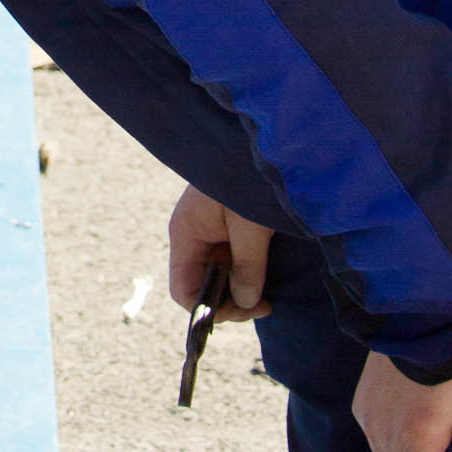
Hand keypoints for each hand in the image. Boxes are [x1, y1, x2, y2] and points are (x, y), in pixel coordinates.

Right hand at [168, 185, 271, 320]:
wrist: (261, 141)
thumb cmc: (249, 175)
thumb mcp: (251, 223)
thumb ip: (248, 264)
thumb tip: (247, 302)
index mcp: (186, 234)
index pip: (183, 289)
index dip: (209, 308)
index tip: (246, 309)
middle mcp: (194, 238)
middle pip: (201, 287)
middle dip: (229, 302)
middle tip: (265, 305)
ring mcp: (210, 234)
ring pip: (218, 277)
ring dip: (241, 290)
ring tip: (269, 294)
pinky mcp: (228, 229)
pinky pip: (231, 263)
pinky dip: (246, 275)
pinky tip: (265, 277)